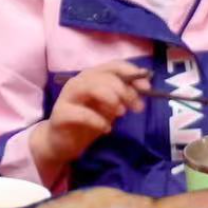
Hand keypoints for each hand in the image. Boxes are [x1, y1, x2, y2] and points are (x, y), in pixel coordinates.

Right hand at [32, 61, 149, 174]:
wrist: (63, 142)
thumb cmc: (89, 122)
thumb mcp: (111, 108)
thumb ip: (125, 97)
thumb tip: (144, 87)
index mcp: (92, 77)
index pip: (113, 65)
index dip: (132, 73)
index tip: (146, 88)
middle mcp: (79, 81)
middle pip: (104, 76)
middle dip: (125, 90)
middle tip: (136, 107)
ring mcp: (67, 96)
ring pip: (90, 87)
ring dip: (110, 98)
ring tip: (121, 113)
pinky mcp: (60, 113)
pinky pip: (81, 113)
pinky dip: (97, 120)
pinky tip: (106, 129)